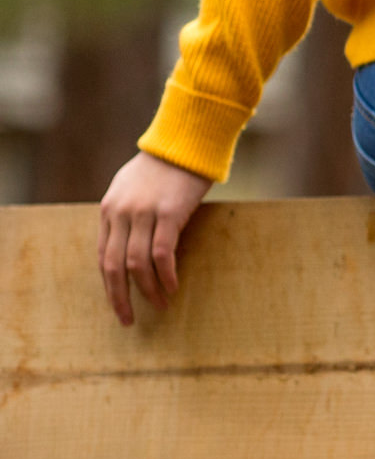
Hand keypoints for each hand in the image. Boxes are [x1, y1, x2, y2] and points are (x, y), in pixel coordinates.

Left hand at [96, 152, 211, 325]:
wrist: (187, 140)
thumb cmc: (164, 164)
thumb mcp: (131, 188)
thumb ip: (125, 213)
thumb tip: (128, 243)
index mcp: (109, 209)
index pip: (103, 256)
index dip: (110, 284)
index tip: (119, 303)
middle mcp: (121, 213)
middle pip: (114, 266)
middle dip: (119, 297)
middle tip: (128, 318)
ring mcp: (144, 213)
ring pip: (137, 264)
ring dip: (148, 290)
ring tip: (160, 305)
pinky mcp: (169, 213)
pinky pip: (162, 254)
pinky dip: (166, 275)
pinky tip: (173, 287)